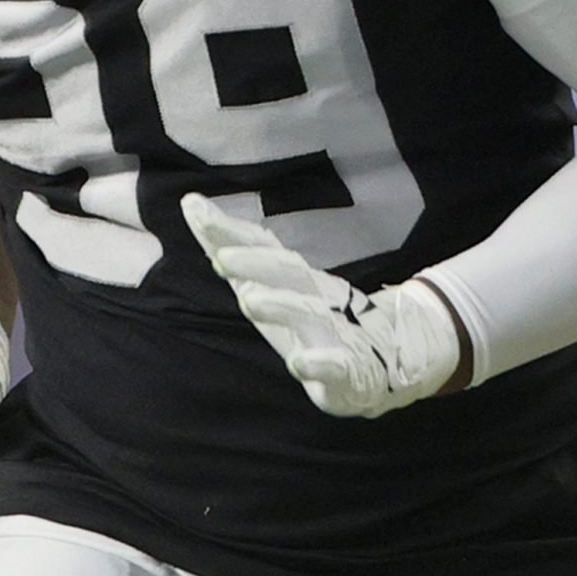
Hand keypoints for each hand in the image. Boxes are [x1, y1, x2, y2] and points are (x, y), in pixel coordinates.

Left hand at [182, 193, 462, 417]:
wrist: (385, 359)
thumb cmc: (313, 320)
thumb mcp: (270, 285)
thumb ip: (233, 252)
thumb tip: (192, 206)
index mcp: (296, 278)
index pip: (262, 247)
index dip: (231, 230)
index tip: (196, 209)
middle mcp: (316, 296)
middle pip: (289, 272)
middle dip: (256, 263)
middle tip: (222, 258)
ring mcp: (334, 331)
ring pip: (310, 313)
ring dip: (281, 306)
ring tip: (250, 301)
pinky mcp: (347, 370)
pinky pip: (336, 365)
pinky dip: (319, 364)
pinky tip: (299, 364)